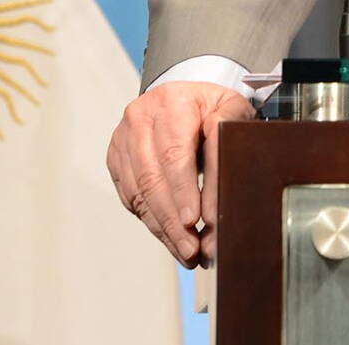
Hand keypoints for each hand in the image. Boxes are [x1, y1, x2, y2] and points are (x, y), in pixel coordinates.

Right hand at [105, 81, 253, 265]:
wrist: (183, 97)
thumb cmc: (211, 106)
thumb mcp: (231, 110)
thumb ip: (227, 137)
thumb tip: (221, 176)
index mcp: (169, 102)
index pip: (173, 152)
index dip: (182, 189)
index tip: (194, 219)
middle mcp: (139, 118)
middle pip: (151, 178)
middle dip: (172, 219)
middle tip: (191, 248)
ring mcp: (123, 140)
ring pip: (138, 193)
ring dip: (162, 227)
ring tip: (185, 251)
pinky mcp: (117, 159)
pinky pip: (130, 197)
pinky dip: (151, 221)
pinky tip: (170, 237)